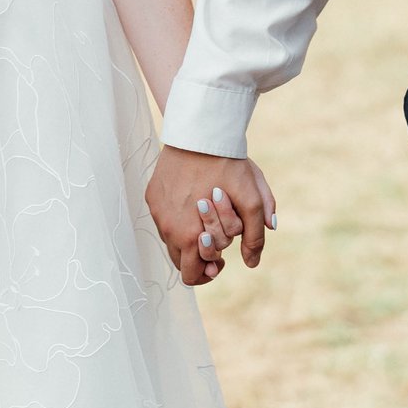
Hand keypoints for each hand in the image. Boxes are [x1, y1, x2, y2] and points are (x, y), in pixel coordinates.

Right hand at [145, 145, 278, 284]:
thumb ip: (255, 235)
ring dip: (188, 236)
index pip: (190, 276)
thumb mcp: (252, 199)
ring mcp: (157, 211)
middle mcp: (166, 227)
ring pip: (171, 239)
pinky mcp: (152, 196)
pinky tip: (194, 200)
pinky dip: (178, 217)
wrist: (200, 131)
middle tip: (216, 240)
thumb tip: (252, 262)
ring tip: (206, 217)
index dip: (209, 272)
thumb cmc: (228, 165)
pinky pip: (164, 218)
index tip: (221, 259)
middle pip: (180, 261)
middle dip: (200, 255)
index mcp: (187, 236)